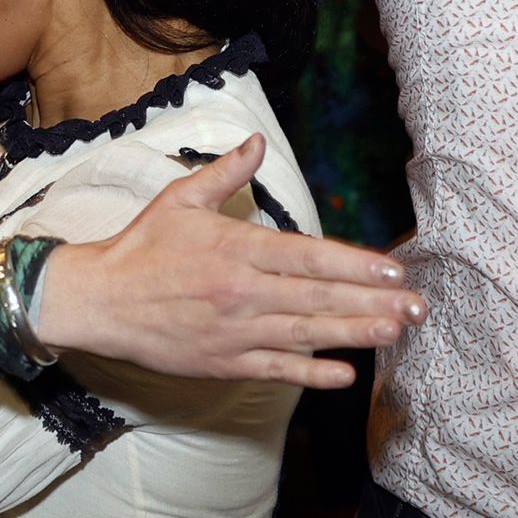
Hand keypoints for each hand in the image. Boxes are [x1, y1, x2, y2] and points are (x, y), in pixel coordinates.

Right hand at [27, 138, 417, 387]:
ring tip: (396, 332)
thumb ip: (226, 173)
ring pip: (307, 335)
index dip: (355, 264)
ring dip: (356, 334)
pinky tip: (346, 375)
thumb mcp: (181, 200)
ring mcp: (236, 332)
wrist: (98, 302)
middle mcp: (243, 293)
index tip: (394, 268)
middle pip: (320, 299)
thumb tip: (257, 142)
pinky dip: (312, 374)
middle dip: (374, 301)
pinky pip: (277, 370)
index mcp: (237, 249)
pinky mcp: (224, 362)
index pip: (309, 257)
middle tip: (418, 306)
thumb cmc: (142, 248)